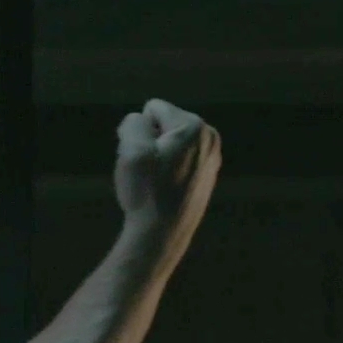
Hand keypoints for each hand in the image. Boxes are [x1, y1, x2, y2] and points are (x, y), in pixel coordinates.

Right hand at [114, 99, 220, 245]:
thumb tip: (141, 120)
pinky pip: (179, 160)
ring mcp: (212, 157)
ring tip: (157, 182)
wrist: (162, 233)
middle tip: (148, 171)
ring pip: (171, 143)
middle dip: (151, 141)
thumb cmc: (147, 191)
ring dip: (159, 156)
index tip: (143, 158)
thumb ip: (133, 122)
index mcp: (194, 126)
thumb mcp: (130, 148)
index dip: (139, 131)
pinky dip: (170, 170)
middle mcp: (209, 137)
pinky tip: (166, 190)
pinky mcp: (208, 175)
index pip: (152, 108)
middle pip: (164, 124)